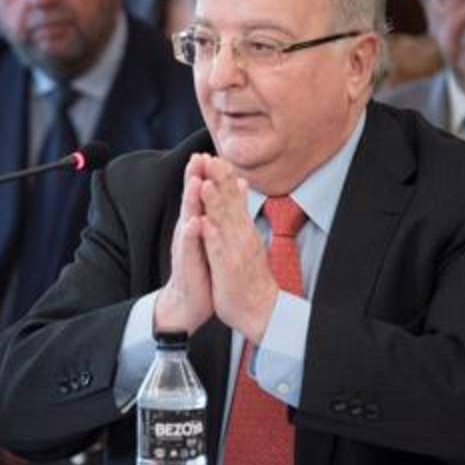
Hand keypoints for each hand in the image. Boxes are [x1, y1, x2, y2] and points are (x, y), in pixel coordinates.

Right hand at [153, 155, 213, 334]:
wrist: (188, 303)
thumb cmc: (199, 269)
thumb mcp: (206, 238)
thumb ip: (210, 215)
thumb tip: (217, 192)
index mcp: (196, 223)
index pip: (199, 194)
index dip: (203, 173)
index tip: (208, 151)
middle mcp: (188, 231)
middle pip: (190, 199)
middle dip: (193, 178)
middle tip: (197, 157)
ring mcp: (186, 247)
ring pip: (188, 218)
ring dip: (191, 200)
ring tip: (196, 182)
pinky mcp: (187, 264)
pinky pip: (188, 248)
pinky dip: (191, 234)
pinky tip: (194, 223)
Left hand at [197, 158, 278, 343]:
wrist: (259, 309)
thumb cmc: (248, 273)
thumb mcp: (244, 235)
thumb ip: (240, 210)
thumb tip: (240, 183)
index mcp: (241, 227)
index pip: (231, 197)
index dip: (222, 176)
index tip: (212, 155)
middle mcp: (240, 236)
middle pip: (229, 204)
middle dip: (219, 181)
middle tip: (211, 157)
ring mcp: (236, 251)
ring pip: (224, 224)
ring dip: (215, 204)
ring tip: (206, 184)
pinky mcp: (229, 269)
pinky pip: (219, 251)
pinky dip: (212, 237)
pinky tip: (204, 224)